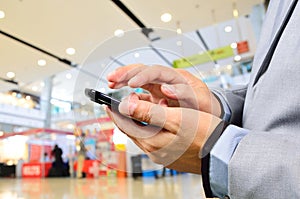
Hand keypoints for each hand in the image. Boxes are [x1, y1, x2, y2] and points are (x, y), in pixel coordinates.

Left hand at [106, 93, 221, 173]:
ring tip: (146, 105)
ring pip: (144, 132)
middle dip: (129, 113)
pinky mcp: (170, 154)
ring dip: (142, 119)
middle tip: (128, 100)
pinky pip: (155, 138)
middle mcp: (153, 150)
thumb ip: (148, 112)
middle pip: (133, 129)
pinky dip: (153, 126)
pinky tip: (160, 120)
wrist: (222, 153)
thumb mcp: (175, 118)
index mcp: (151, 141)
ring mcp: (161, 154)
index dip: (115, 111)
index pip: (125, 124)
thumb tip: (125, 106)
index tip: (107, 102)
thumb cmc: (203, 135)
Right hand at [107, 64, 221, 116]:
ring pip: (138, 80)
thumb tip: (166, 89)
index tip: (130, 83)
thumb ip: (184, 94)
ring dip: (123, 80)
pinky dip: (128, 94)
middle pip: (142, 71)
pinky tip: (119, 96)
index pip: (156, 72)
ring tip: (110, 83)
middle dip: (126, 73)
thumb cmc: (206, 106)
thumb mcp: (199, 100)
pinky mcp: (155, 98)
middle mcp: (165, 80)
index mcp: (176, 77)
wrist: (209, 113)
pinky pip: (139, 93)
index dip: (142, 76)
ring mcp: (159, 88)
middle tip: (111, 79)